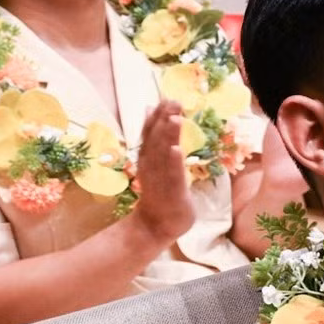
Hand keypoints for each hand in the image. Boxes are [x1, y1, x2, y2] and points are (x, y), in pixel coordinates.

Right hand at [131, 100, 196, 245]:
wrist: (154, 225)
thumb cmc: (159, 191)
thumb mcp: (154, 160)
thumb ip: (153, 136)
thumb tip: (150, 109)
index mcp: (148, 157)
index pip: (151, 133)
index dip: (157, 115)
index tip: (167, 97)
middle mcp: (151, 166)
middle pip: (156, 140)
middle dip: (164, 120)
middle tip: (173, 100)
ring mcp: (160, 179)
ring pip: (163, 155)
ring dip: (168, 136)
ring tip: (175, 118)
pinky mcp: (172, 192)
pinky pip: (172, 175)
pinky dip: (173, 162)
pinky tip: (176, 149)